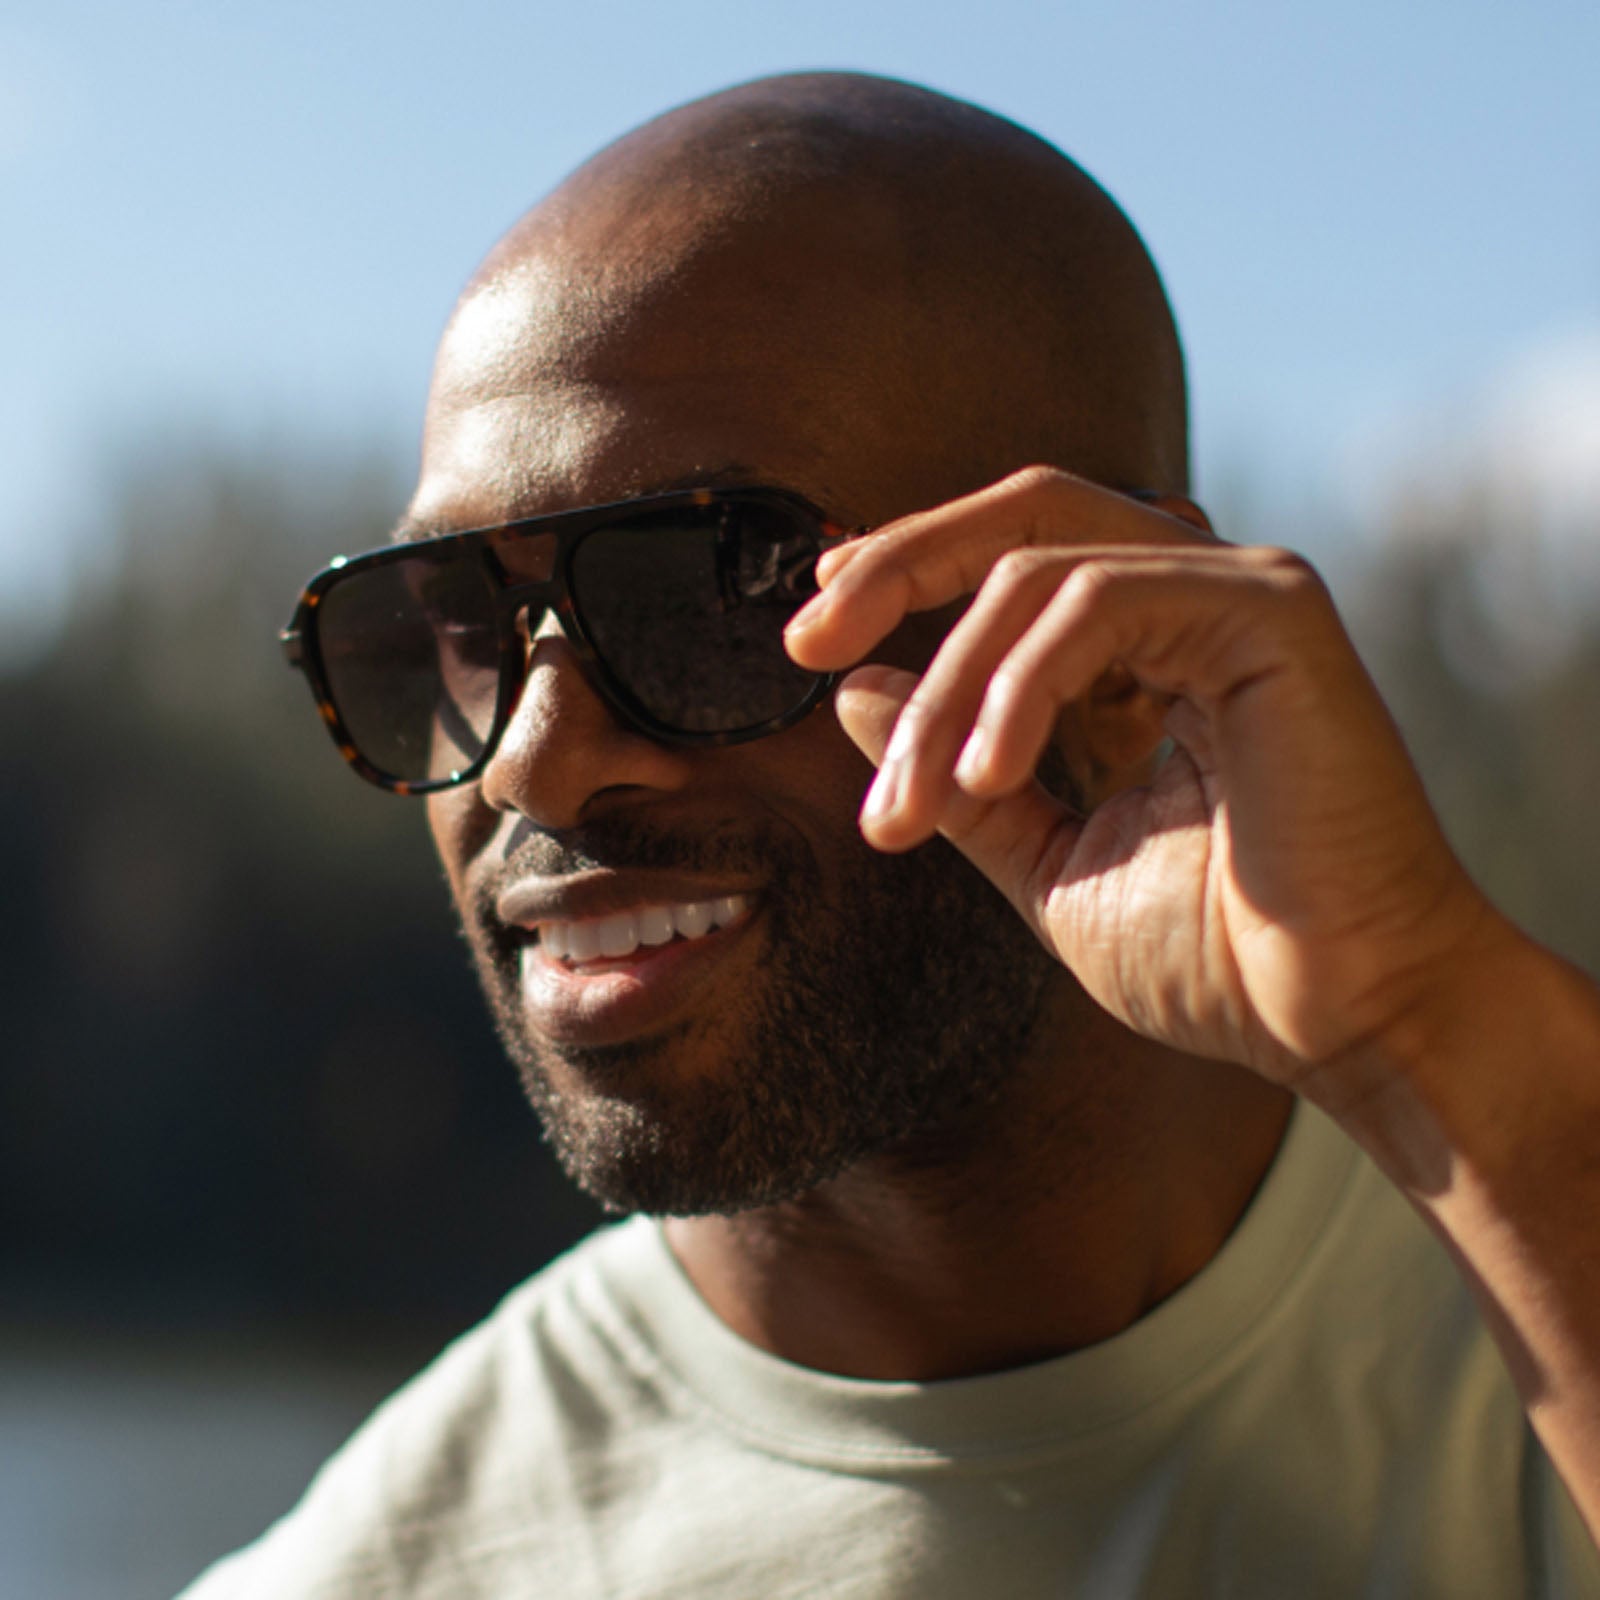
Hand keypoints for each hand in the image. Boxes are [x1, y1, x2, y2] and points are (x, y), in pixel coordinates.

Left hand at [785, 467, 1498, 1098]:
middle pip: (1023, 513)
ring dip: (947, 688)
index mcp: (1153, 646)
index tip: (816, 632)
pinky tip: (985, 774)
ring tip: (911, 802)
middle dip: (901, 564)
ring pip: (1037, 570)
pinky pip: (1098, 604)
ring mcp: (1238, 591)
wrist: (1339, 1019)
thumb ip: (958, 775)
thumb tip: (849, 692)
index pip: (1016, 557)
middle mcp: (1197, 598)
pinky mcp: (1272, 610)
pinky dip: (1019, 685)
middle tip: (805, 638)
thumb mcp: (1045, 858)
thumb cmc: (1216, 954)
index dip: (911, 569)